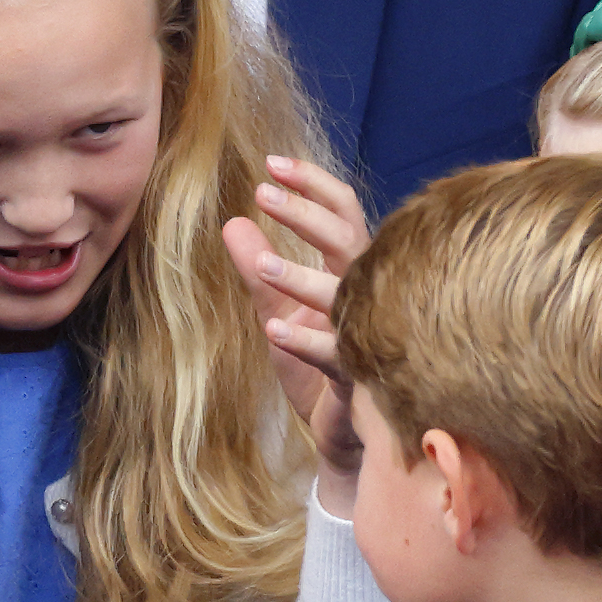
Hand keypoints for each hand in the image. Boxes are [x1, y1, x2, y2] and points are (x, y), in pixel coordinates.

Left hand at [221, 154, 370, 467]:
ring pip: (347, 293)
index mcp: (350, 271)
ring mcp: (368, 333)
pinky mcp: (361, 377)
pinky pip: (338, 353)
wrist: (341, 436)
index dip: (313, 185)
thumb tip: (232, 221)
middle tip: (263, 191)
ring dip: (303, 277)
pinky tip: (273, 329)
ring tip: (261, 264)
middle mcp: (367, 294)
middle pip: (347, 239)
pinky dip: (306, 340)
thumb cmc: (317, 366)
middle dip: (306, 213)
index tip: (272, 164)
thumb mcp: (277, 310)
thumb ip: (257, 271)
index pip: (342, 212)